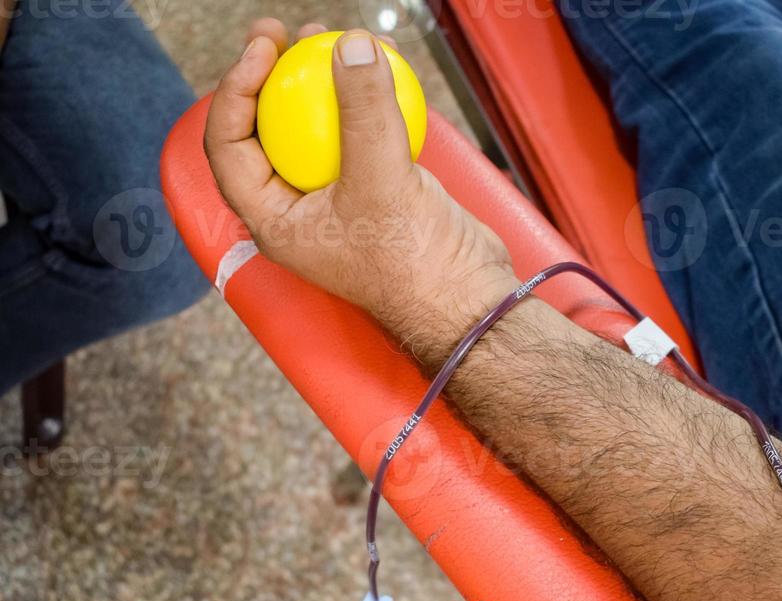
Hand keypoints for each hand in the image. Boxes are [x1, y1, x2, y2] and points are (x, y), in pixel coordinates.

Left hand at [204, 21, 517, 362]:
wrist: (466, 298)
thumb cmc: (412, 263)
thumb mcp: (382, 180)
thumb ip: (363, 110)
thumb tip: (349, 45)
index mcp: (275, 222)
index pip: (228, 147)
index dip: (236, 89)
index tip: (266, 49)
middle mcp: (297, 212)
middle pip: (264, 132)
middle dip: (272, 77)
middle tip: (287, 35)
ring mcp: (336, 202)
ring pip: (311, 132)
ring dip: (319, 84)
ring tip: (334, 40)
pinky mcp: (375, 193)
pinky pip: (356, 138)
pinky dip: (363, 104)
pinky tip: (377, 72)